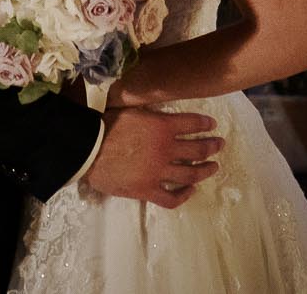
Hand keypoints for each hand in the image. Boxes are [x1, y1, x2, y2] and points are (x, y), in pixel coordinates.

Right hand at [82, 107, 223, 207]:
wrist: (87, 148)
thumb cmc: (106, 125)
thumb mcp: (133, 110)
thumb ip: (152, 114)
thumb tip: (162, 112)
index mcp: (162, 126)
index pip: (192, 123)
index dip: (205, 123)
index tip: (213, 124)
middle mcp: (165, 149)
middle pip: (198, 149)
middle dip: (212, 146)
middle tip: (219, 145)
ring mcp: (158, 172)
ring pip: (191, 173)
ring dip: (206, 170)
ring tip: (213, 167)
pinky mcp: (147, 190)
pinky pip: (172, 198)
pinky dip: (185, 195)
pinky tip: (191, 190)